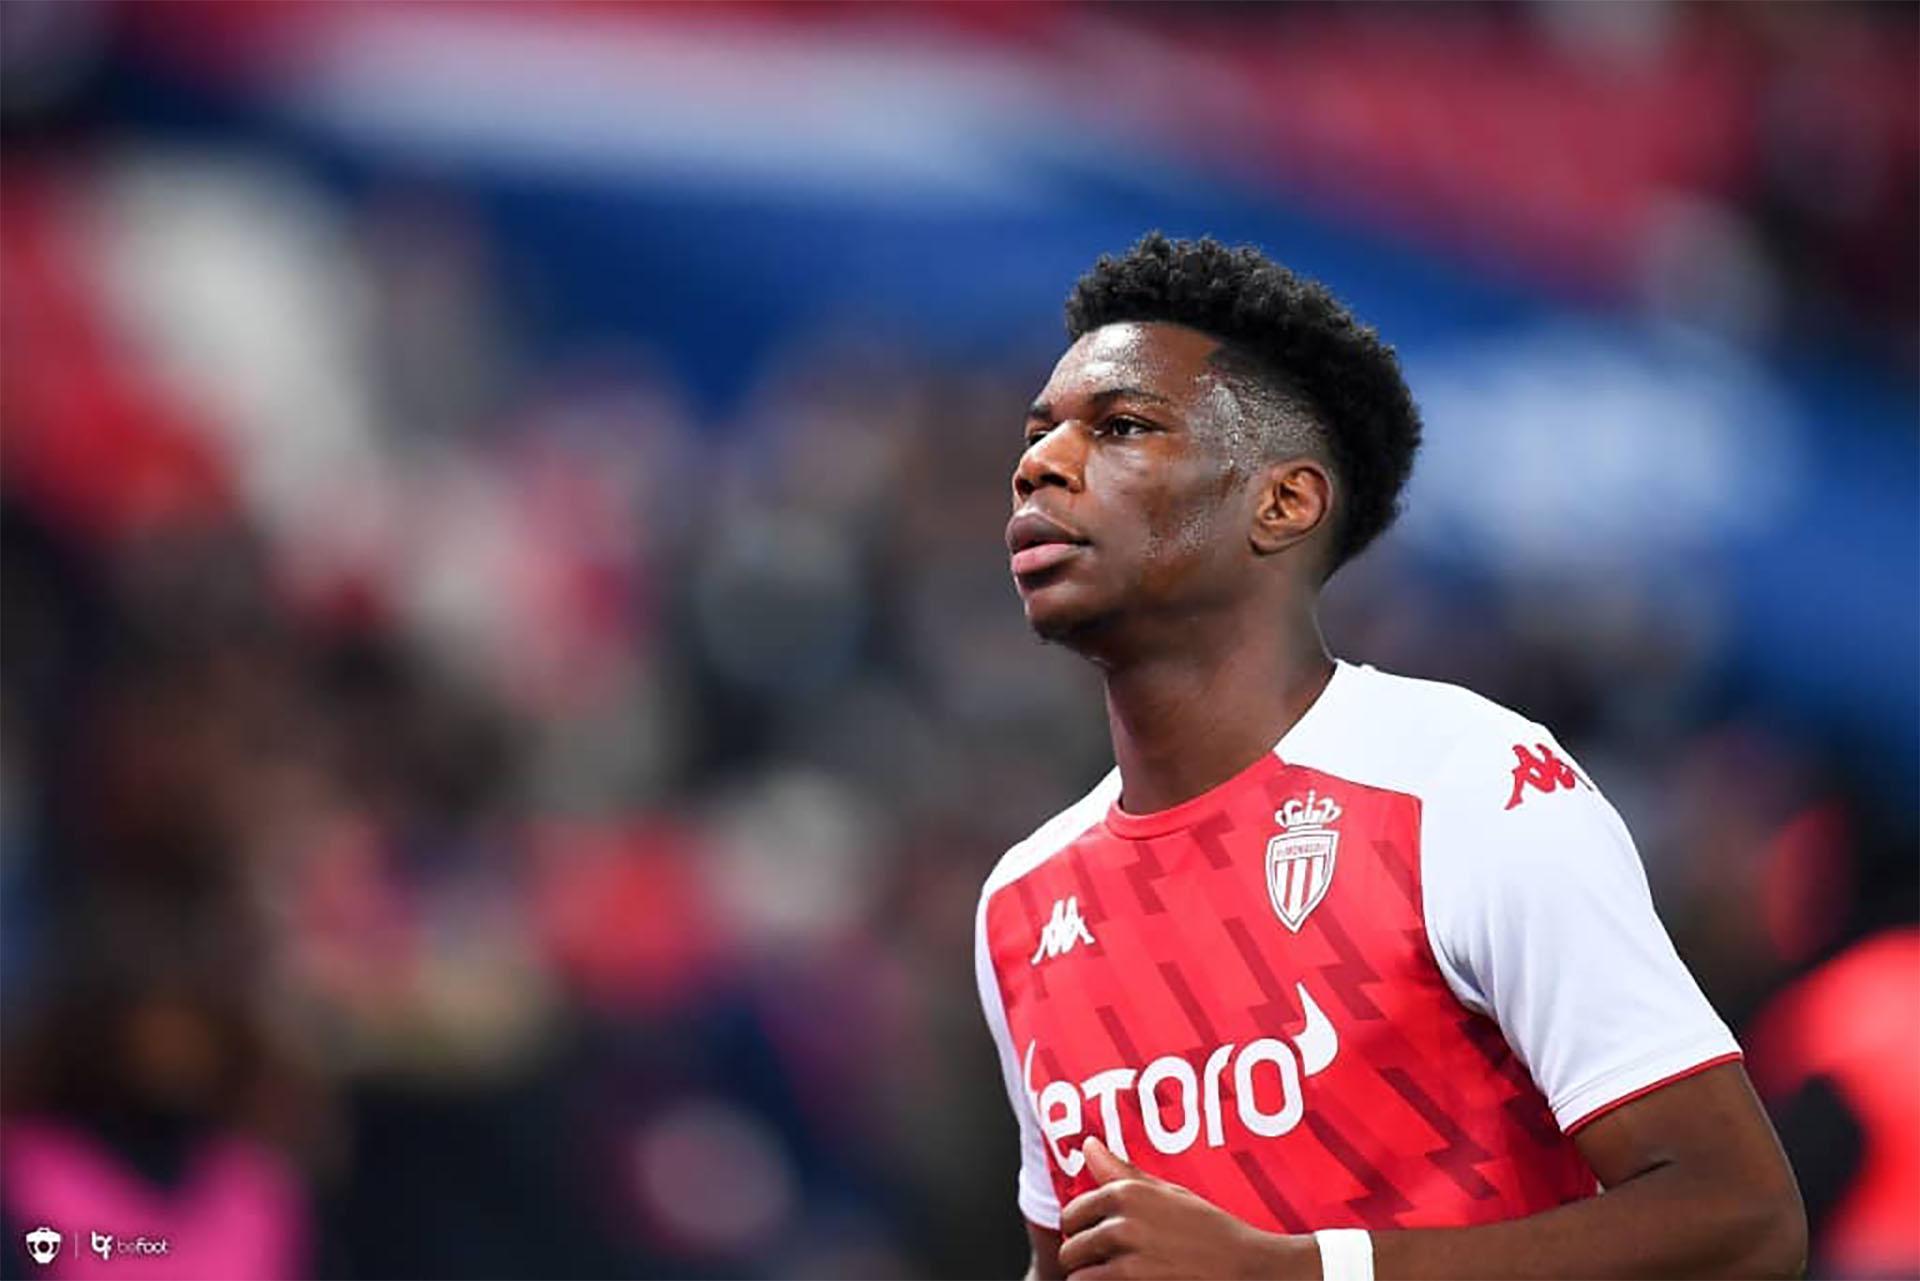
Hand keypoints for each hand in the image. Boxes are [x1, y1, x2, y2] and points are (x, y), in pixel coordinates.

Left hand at [1056, 1136, 1312, 1279]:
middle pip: (1071, 1244)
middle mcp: (1122, 1222)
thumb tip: (1087, 1145)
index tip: (1094, 1236)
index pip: (1072, 1212)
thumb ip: (1123, 1173)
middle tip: (1104, 1261)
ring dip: (1089, 1277)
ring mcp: (1127, 1259)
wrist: (1246, 1269)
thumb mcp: (1170, 1194)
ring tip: (1113, 1277)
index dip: (1081, 1228)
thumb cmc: (1211, 1231)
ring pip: (1076, 1273)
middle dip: (1082, 1255)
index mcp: (1127, 1193)